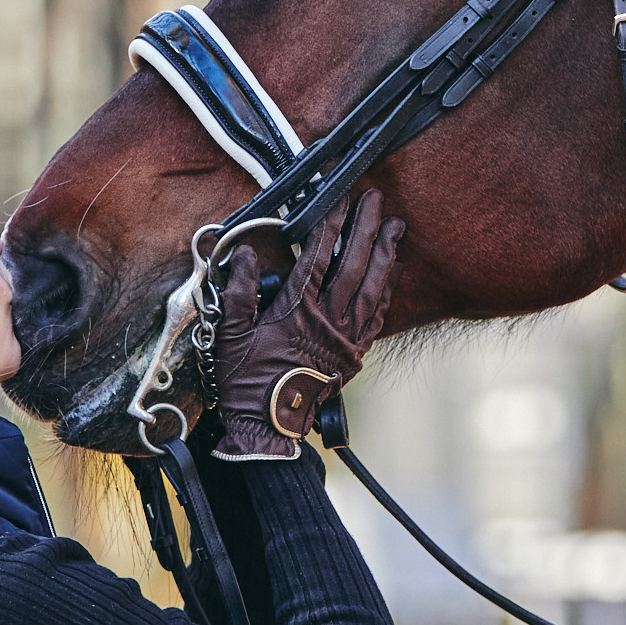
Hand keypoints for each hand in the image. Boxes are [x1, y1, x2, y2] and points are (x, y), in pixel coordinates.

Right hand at [210, 190, 404, 459]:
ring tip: (395, 225)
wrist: (268, 427)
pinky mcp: (355, 354)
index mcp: (296, 311)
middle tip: (374, 197)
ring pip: (374, 286)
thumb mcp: (231, 334)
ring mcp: (346, 338)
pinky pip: (379, 314)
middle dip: (365, 226)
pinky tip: (392, 269)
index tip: (338, 198)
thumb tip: (246, 255)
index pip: (318, 256)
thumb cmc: (246, 383)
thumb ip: (240, 291)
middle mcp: (328, 321)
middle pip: (353, 263)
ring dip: (386, 252)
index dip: (330, 223)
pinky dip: (387, 287)